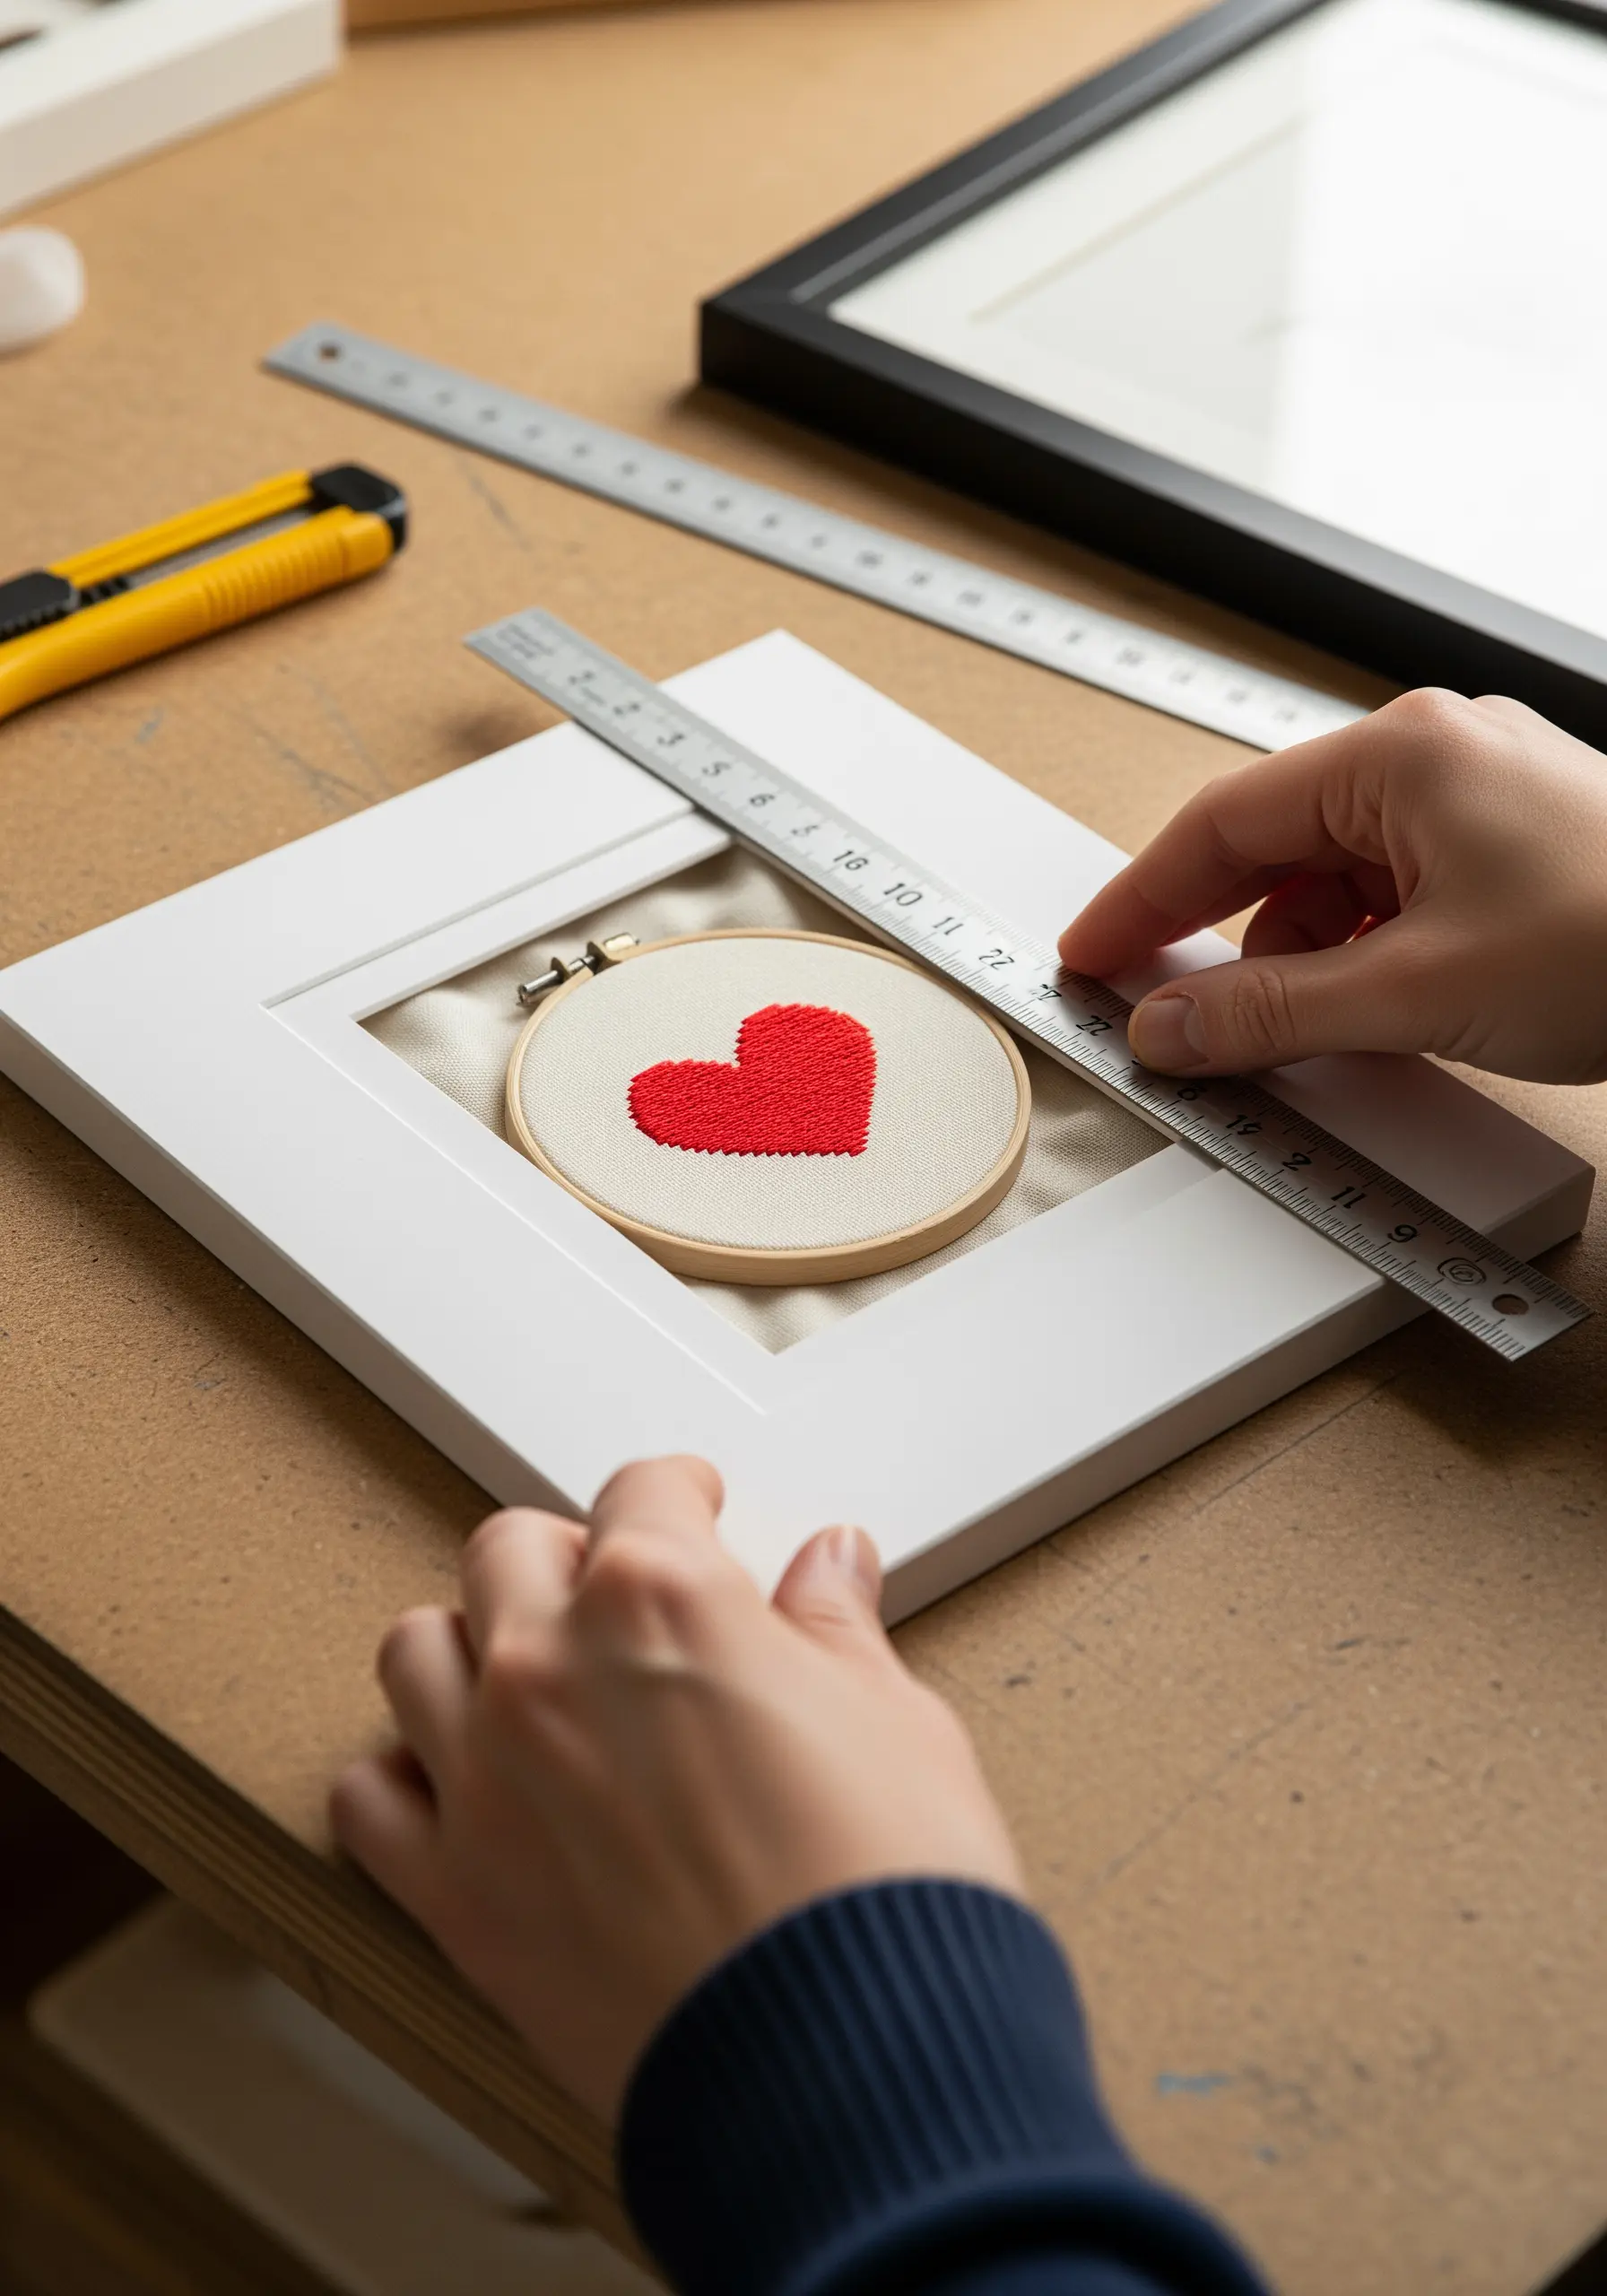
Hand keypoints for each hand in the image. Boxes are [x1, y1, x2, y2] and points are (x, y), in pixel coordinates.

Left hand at [331, 1457, 1020, 2121]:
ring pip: (415, 1650)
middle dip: (567, 1559)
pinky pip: (367, 1798)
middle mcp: (551, 1666)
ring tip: (525, 1677)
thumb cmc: (883, 1899)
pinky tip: (458, 1786)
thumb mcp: (896, 1726)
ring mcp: (485, 1778)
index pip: (641, 1489)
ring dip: (469, 1647)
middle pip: (510, 1550)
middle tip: (614, 1597)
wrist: (847, 2068)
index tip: (689, 1509)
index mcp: (663, 1598)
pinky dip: (403, 1778)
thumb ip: (836, 1634)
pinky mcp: (453, 1894)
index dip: (676, 1496)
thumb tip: (831, 1571)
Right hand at [1058, 689, 1606, 1084]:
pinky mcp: (1510, 846)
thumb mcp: (1415, 991)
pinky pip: (1395, 896)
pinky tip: (1375, 1016)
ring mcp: (1476, 796)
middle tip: (1181, 1019)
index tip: (1091, 957)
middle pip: (1276, 851)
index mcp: (1398, 752)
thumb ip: (1271, 1013)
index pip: (1221, 824)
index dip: (1141, 901)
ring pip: (1337, 882)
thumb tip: (1174, 1024)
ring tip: (1315, 1038)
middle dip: (1229, 944)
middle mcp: (1433, 755)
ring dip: (1307, 963)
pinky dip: (1367, 959)